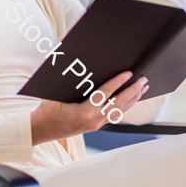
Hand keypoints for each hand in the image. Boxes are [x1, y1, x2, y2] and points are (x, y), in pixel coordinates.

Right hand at [29, 72, 149, 145]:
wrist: (41, 130)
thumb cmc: (46, 109)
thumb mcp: (54, 92)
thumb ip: (66, 77)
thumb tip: (72, 56)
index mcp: (83, 112)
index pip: (105, 94)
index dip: (118, 82)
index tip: (129, 73)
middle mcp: (93, 120)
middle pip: (119, 103)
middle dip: (133, 90)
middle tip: (144, 79)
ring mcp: (96, 124)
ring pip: (120, 110)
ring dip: (133, 98)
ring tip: (144, 87)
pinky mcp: (96, 125)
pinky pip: (114, 114)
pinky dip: (125, 105)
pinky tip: (132, 98)